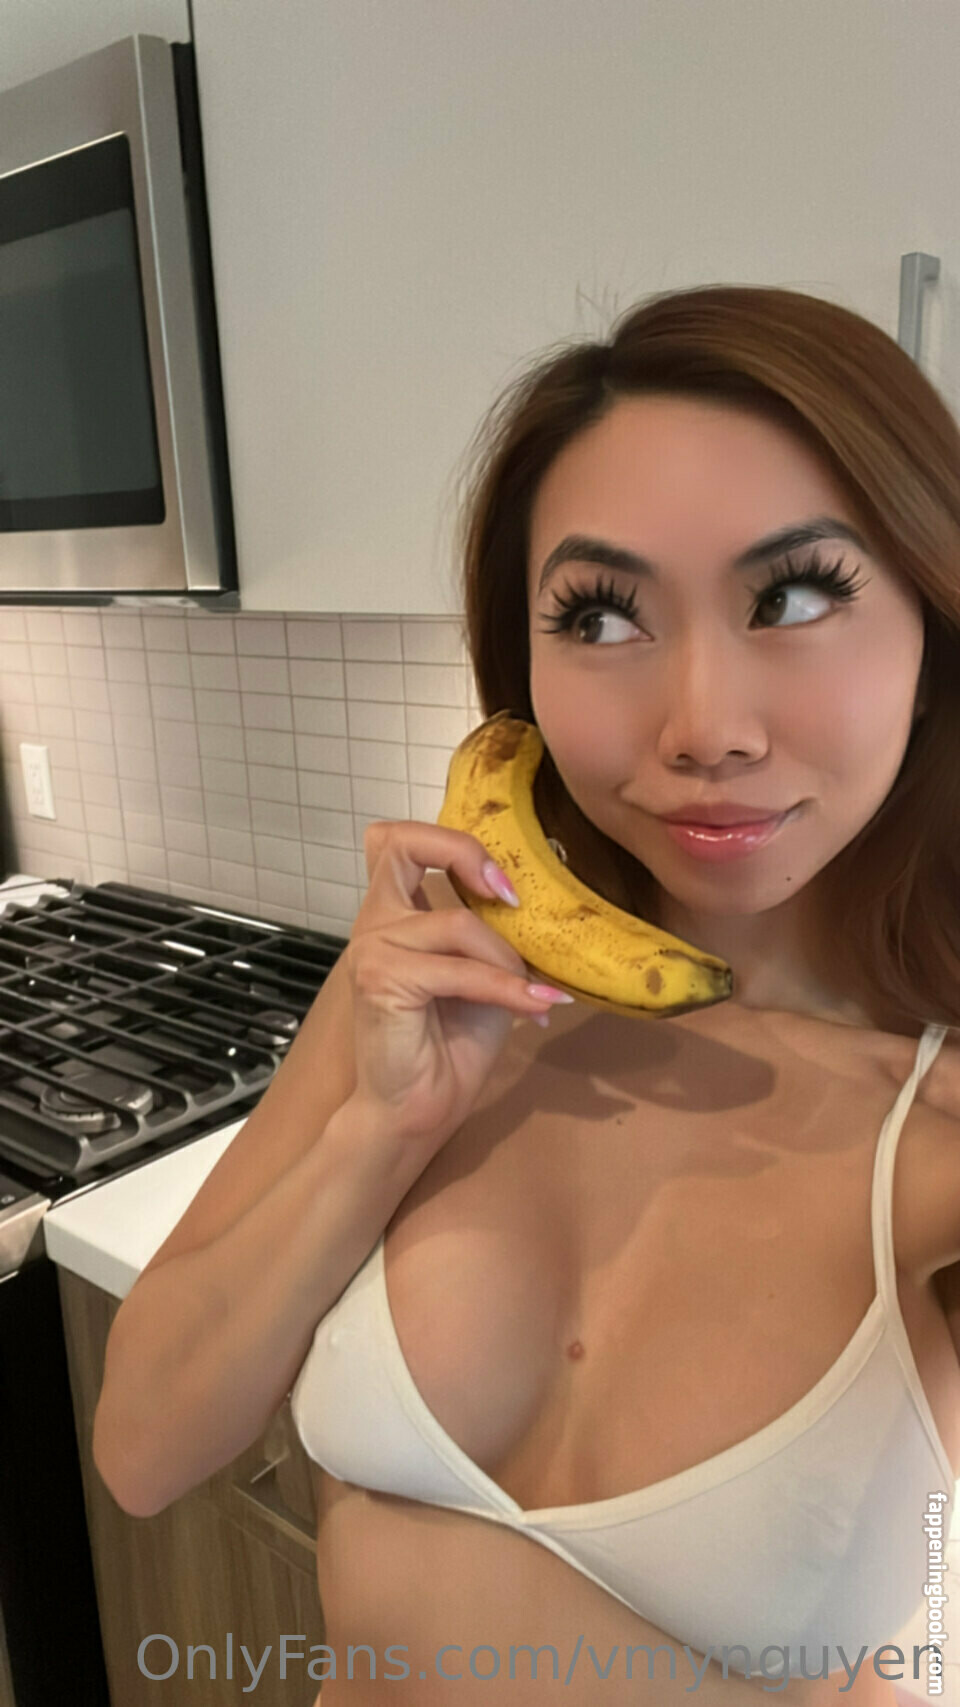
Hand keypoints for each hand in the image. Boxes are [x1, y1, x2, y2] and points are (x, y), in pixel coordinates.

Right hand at [343, 820, 569, 1154]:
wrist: (417, 1110)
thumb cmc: (448, 1047)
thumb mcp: (482, 977)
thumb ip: (490, 937)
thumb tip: (542, 911)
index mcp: (395, 915)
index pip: (401, 842)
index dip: (456, 847)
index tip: (505, 889)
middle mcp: (376, 922)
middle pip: (400, 842)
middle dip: (463, 853)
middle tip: (509, 896)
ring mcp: (373, 948)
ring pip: (459, 923)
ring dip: (507, 960)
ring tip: (537, 995)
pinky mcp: (382, 978)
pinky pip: (460, 968)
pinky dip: (505, 987)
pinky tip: (536, 1007)